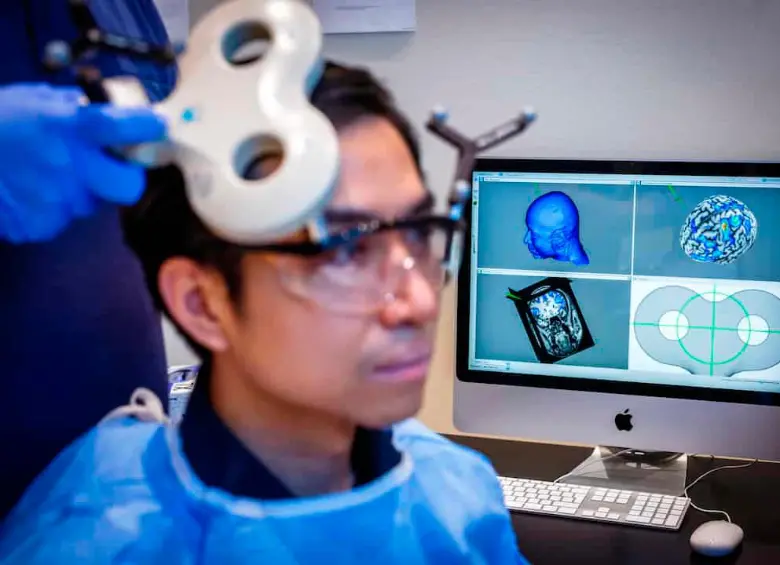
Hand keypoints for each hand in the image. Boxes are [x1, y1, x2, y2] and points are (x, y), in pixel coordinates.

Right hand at [0, 83, 166, 242]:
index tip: (156, 125)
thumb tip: (114, 116)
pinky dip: (52, 208)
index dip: (147, 127)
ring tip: (48, 175)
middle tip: (109, 169)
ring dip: (81, 191)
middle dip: (124, 179)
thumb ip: (78, 111)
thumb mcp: (37, 101)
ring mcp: (58, 201)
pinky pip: (63, 219)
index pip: (126, 128)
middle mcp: (71, 167)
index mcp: (71, 127)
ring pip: (92, 203)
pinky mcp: (42, 225)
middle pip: (129, 187)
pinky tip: (30, 191)